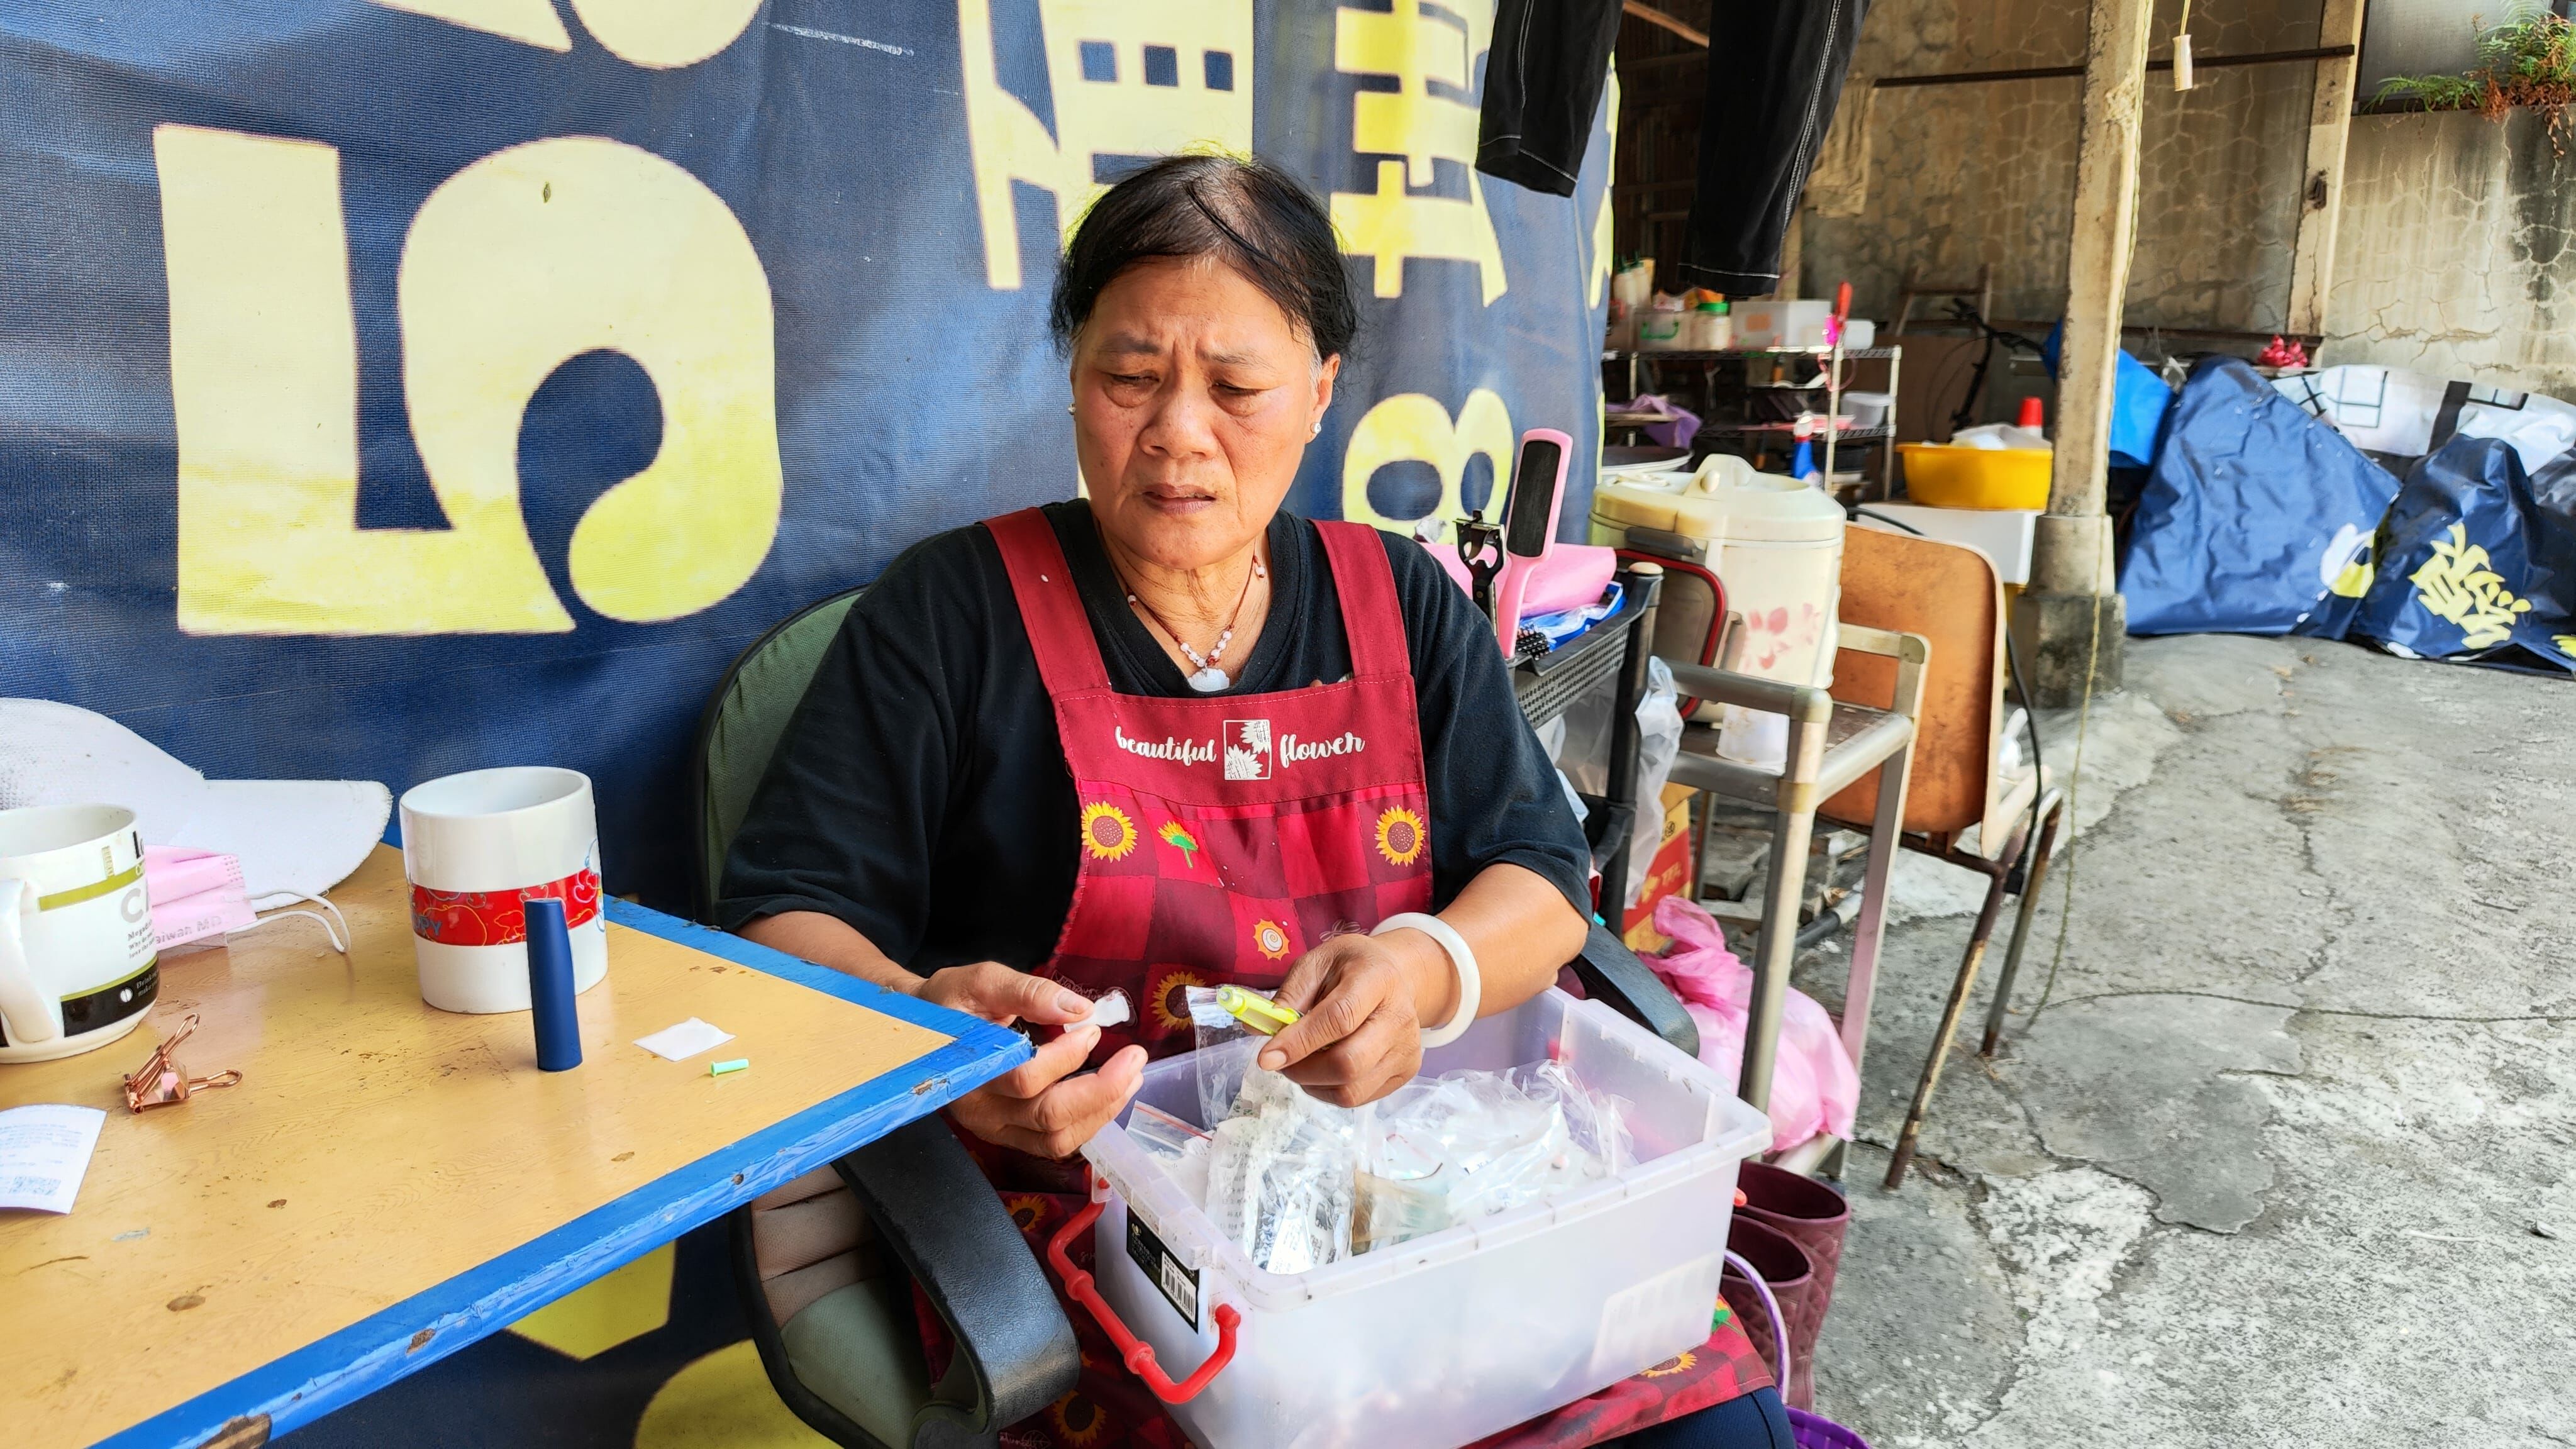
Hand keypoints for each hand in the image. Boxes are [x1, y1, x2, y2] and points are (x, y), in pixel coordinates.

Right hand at [913, 962, 1146, 1157]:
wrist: (923, 1031)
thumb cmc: (952, 1003)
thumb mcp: (983, 982)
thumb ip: (1029, 992)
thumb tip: (1080, 1009)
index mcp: (968, 1070)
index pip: (1026, 1077)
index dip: (1067, 1056)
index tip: (1093, 1028)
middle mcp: (979, 1111)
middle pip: (1048, 1117)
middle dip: (1101, 1090)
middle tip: (1135, 1058)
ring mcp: (994, 1129)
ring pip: (1057, 1139)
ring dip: (1102, 1110)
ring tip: (1131, 1077)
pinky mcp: (1009, 1135)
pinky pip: (1054, 1143)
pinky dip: (1089, 1123)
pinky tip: (1110, 1096)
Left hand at [1256, 929, 1453, 1107]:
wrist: (1395, 977)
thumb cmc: (1349, 969)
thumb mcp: (1316, 963)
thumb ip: (1288, 995)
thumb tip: (1256, 1029)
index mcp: (1377, 979)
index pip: (1339, 1018)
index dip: (1300, 1042)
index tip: (1266, 1057)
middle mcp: (1400, 1017)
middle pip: (1349, 1063)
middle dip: (1303, 1070)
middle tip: (1280, 1061)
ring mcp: (1407, 1049)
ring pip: (1352, 1090)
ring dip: (1313, 1085)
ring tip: (1301, 1064)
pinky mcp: (1405, 1072)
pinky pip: (1358, 1098)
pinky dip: (1329, 1091)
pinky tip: (1322, 1069)